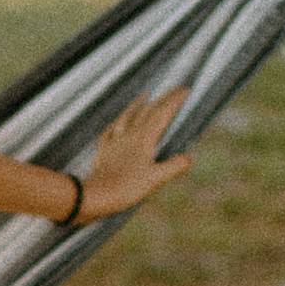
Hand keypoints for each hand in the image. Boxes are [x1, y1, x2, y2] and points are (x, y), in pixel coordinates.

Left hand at [75, 85, 195, 218]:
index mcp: (143, 139)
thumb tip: (189, 158)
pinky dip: (115, 124)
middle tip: (173, 89)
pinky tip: (115, 124)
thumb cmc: (126, 188)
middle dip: (162, 99)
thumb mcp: (155, 179)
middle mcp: (129, 136)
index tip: (185, 90)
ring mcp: (114, 142)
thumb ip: (174, 166)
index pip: (162, 114)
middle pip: (147, 112)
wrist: (95, 196)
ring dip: (137, 105)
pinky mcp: (103, 152)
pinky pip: (110, 132)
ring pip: (127, 117)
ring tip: (144, 95)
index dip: (174, 101)